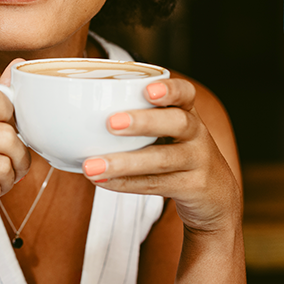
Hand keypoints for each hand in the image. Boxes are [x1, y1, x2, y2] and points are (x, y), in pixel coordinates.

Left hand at [80, 78, 240, 233]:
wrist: (215, 194)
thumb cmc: (174, 152)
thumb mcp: (165, 131)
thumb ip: (134, 117)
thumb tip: (69, 112)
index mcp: (186, 112)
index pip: (185, 93)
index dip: (169, 89)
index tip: (147, 89)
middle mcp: (197, 134)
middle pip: (178, 122)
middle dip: (144, 121)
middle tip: (110, 123)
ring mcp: (198, 161)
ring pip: (163, 160)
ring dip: (125, 162)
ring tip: (91, 166)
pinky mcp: (193, 188)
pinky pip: (157, 185)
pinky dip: (127, 184)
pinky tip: (102, 182)